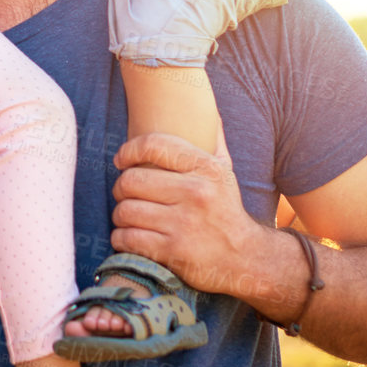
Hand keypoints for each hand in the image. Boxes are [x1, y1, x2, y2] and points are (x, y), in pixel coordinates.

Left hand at [108, 132, 266, 297]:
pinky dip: (121, 238)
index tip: (122, 160)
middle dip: (121, 189)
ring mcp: (184, 224)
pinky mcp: (174, 252)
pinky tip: (129, 236)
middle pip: (131, 181)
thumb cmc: (225, 209)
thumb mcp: (225, 171)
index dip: (128, 150)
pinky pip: (128, 238)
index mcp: (206, 169)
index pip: (153, 145)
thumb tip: (208, 109)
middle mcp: (196, 194)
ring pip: (125, 211)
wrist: (247, 257)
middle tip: (125, 194)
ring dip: (120, 215)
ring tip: (127, 216)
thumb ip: (213, 140)